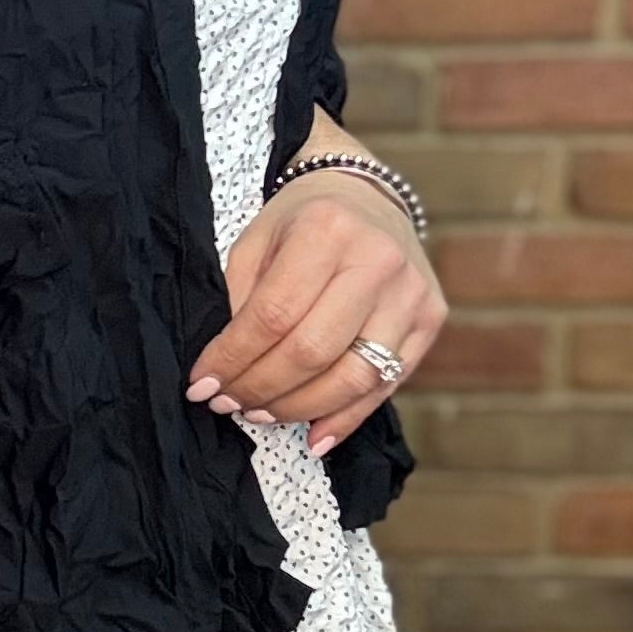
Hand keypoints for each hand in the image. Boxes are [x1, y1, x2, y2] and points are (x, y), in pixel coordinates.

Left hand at [186, 169, 445, 456]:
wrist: (367, 195)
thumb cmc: (301, 221)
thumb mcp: (257, 240)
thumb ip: (241, 298)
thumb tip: (225, 369)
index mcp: (327, 229)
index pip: (272, 315)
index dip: (233, 359)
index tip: (201, 384)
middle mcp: (378, 260)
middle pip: (313, 351)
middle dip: (261, 388)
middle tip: (228, 402)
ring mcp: (412, 293)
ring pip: (353, 377)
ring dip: (299, 409)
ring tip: (260, 414)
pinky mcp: (431, 319)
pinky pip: (386, 385)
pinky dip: (345, 418)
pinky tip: (312, 436)